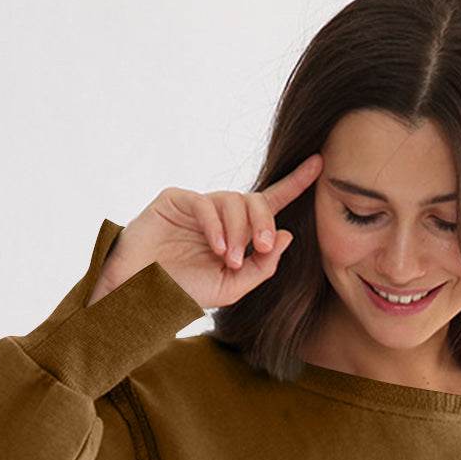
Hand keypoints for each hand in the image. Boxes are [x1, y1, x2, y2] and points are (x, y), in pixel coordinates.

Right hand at [92, 154, 323, 308]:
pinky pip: (206, 203)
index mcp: (236, 234)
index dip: (294, 184)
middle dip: (263, 223)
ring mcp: (197, 205)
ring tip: (229, 260)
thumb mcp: (231, 288)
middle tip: (262, 248)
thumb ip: (261, 267)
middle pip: (255, 202)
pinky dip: (216, 226)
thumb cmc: (183, 292)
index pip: (269, 204)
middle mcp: (219, 215)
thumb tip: (287, 236)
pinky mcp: (175, 199)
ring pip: (233, 201)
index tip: (320, 165)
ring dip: (238, 232)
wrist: (140, 294)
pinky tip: (217, 248)